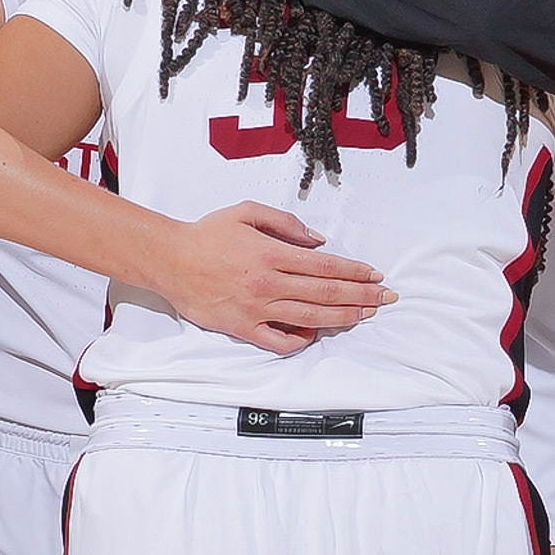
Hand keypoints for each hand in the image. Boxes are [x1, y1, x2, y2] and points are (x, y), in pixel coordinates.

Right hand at [148, 200, 394, 353]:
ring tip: (364, 316)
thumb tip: (318, 240)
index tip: (375, 276)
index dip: (355, 272)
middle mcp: (268, 284)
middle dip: (361, 296)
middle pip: (326, 294)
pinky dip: (300, 340)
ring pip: (310, 318)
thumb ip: (285, 223)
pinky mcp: (243, 328)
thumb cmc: (207, 234)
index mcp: (271, 254)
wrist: (170, 260)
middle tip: (385, 299)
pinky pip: (278, 341)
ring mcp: (257, 309)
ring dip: (342, 318)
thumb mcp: (247, 213)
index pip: (326, 267)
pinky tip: (315, 333)